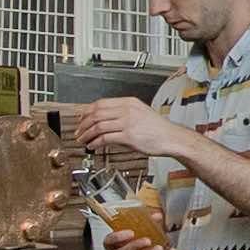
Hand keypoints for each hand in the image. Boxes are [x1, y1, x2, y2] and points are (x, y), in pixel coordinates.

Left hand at [62, 94, 183, 164]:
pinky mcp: (128, 136)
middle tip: (78, 131)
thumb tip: (104, 122)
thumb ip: (123, 114)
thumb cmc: (158, 129)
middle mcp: (127, 110)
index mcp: (129, 102)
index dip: (87, 111)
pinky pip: (105, 138)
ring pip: (98, 126)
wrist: (171, 138)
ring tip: (83, 140)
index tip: (81, 119)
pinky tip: (93, 146)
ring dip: (87, 134)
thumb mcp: (140, 113)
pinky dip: (95, 143)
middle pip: (96, 113)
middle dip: (83, 124)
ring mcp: (127, 123)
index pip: (100, 103)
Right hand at [102, 208, 179, 249]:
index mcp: (111, 244)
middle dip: (134, 246)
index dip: (118, 237)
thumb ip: (144, 222)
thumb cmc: (129, 242)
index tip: (131, 232)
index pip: (109, 240)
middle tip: (147, 240)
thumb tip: (157, 216)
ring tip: (159, 249)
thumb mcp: (133, 231)